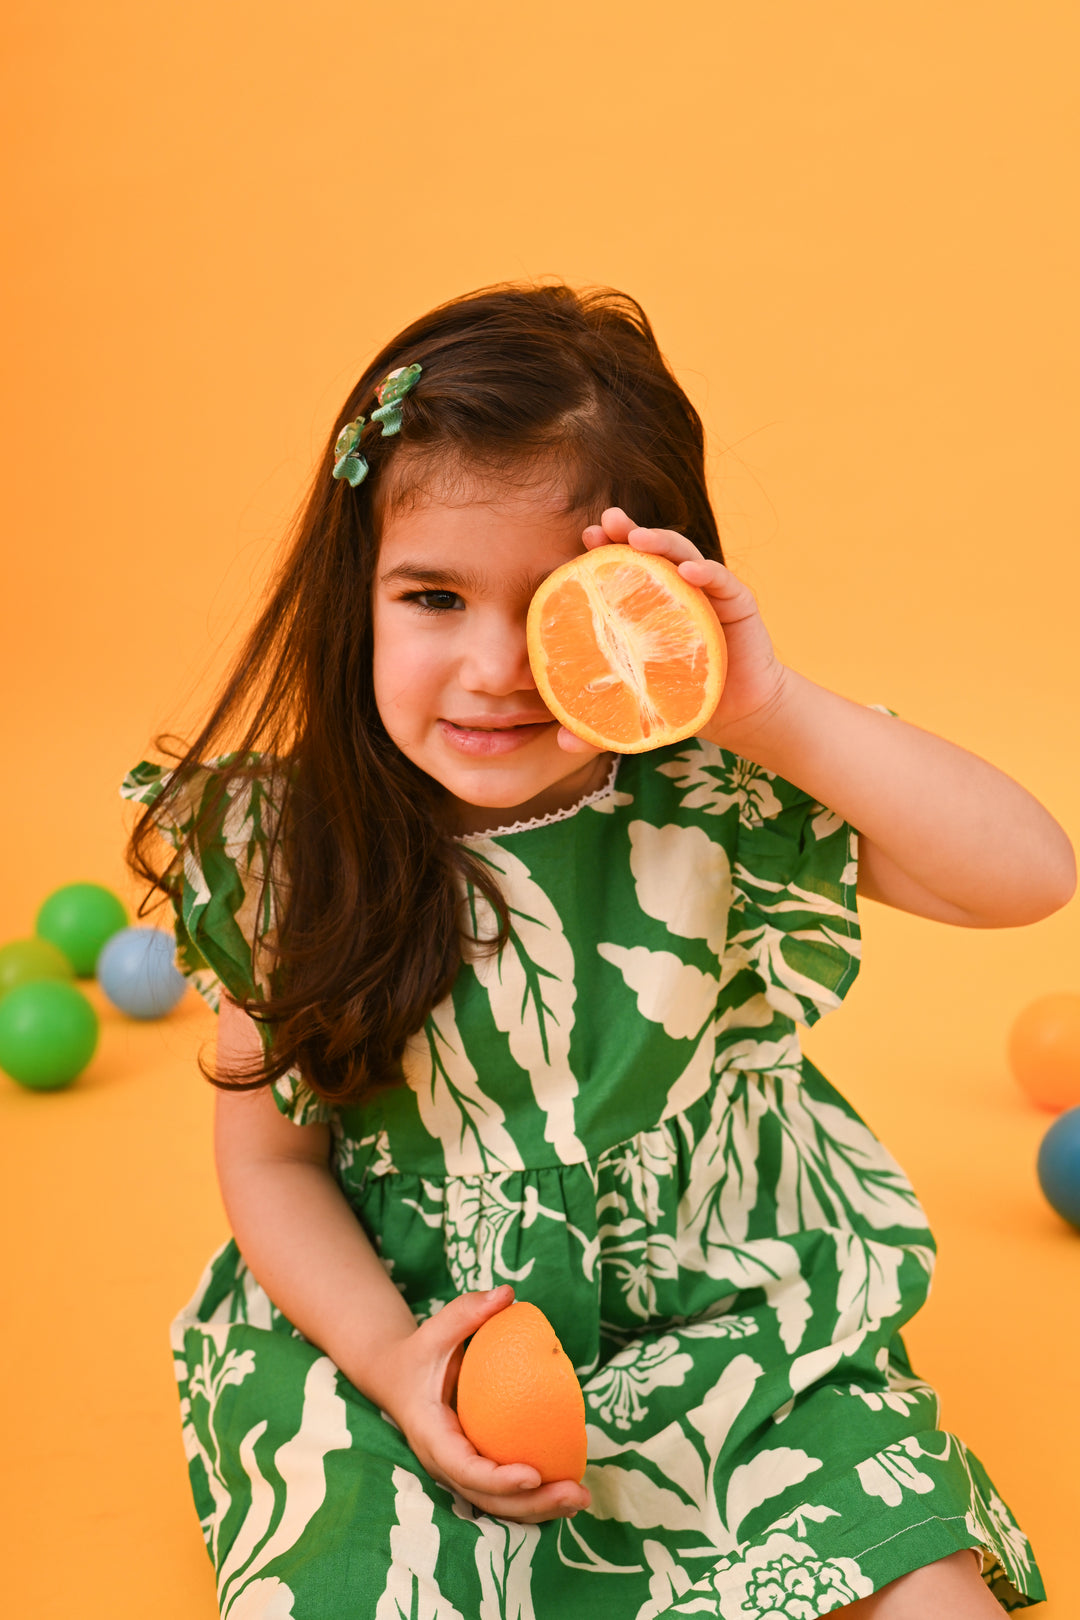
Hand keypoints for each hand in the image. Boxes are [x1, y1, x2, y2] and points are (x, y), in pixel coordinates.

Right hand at [378, 1285, 591, 1523]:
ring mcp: (458, 1472)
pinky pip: (502, 1492)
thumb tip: (508, 1293)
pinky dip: (533, 1497)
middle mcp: (444, 1463)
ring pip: (497, 1504)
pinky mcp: (472, 1469)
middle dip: (533, 1505)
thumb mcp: (434, 1331)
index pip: (464, 1468)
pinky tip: (568, 1488)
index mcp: (431, 1436)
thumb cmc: (418, 1353)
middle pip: (487, 1499)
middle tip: (576, 1494)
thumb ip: (467, 1312)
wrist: (395, 1378)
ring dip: (540, 1509)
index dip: (497, 1479)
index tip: (533, 1475)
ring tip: (581, 1498)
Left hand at [556, 507, 786, 753]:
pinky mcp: (737, 603)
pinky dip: (705, 571)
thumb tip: (560, 743)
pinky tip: (687, 571)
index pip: (621, 570)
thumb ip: (600, 724)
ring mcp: (707, 593)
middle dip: (626, 532)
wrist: (739, 715)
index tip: (581, 540)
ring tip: (637, 538)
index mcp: (647, 606)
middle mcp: (676, 590)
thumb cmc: (682, 702)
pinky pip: (721, 580)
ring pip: (683, 555)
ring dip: (660, 541)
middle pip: (649, 552)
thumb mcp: (636, 713)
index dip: (602, 550)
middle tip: (604, 523)